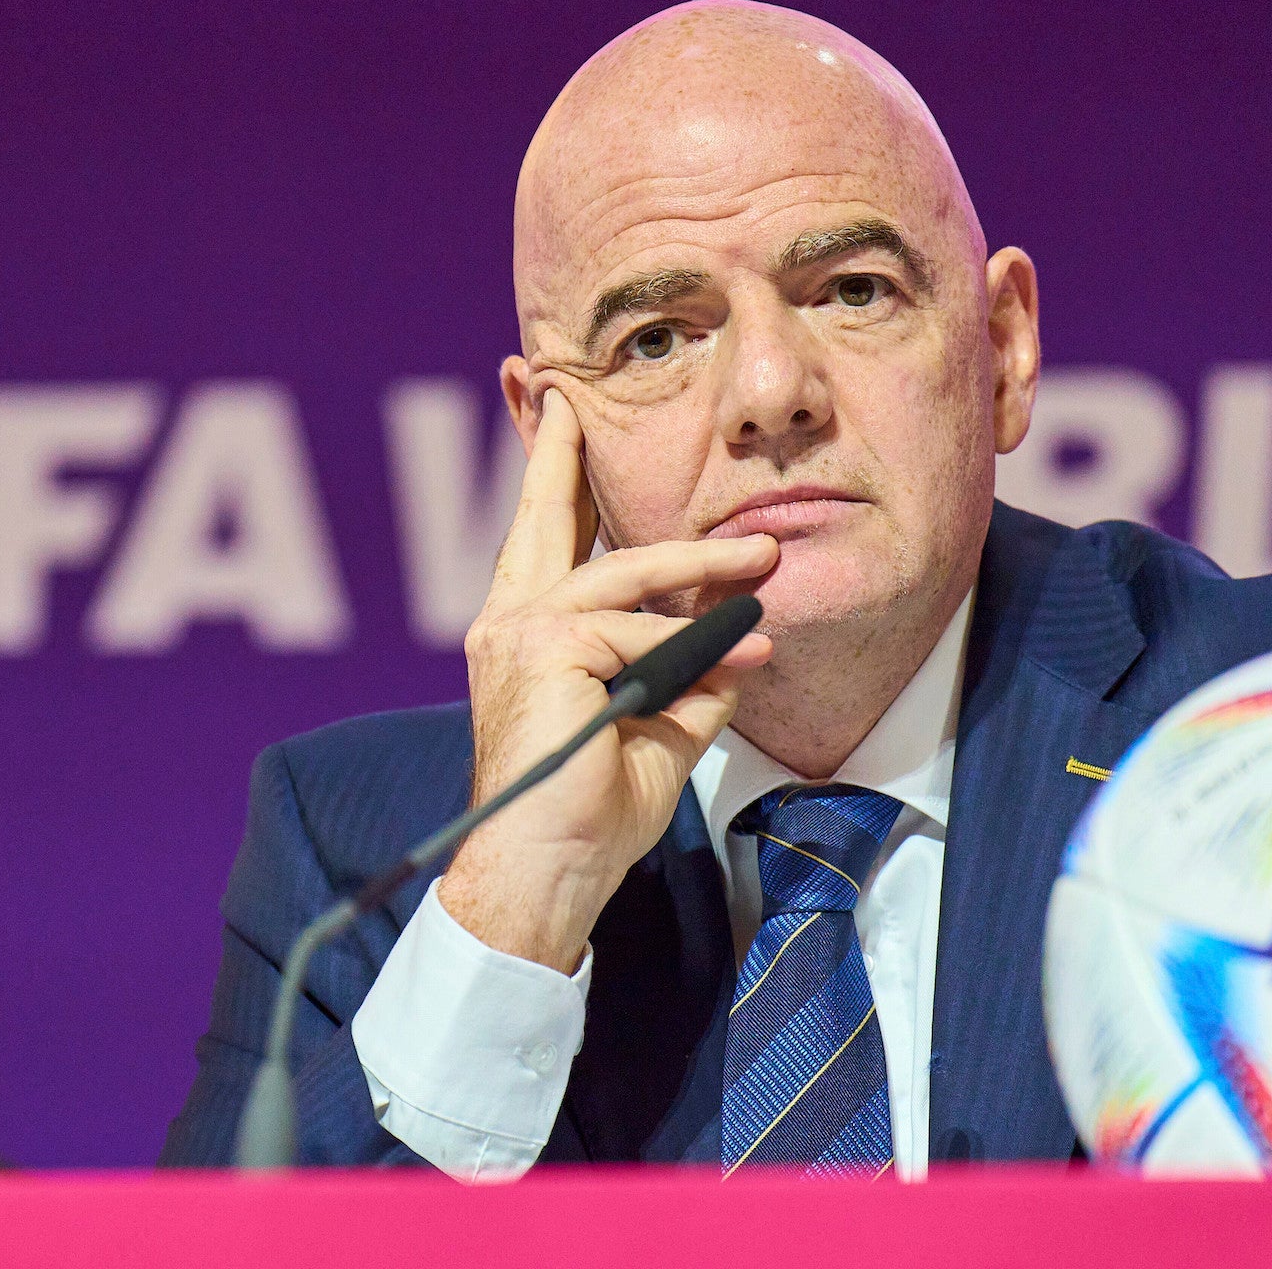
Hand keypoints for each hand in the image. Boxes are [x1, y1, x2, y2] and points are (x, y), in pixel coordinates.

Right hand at [438, 388, 775, 972]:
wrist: (544, 876)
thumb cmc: (589, 814)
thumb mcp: (660, 728)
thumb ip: (688, 674)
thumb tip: (736, 641)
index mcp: (528, 635)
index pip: (548, 541)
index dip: (556, 478)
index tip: (562, 415)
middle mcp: (508, 621)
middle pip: (547, 516)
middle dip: (563, 452)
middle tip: (571, 395)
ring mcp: (516, 631)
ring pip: (624, 572)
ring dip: (701, 565)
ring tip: (763, 562)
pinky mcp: (539, 649)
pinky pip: (635, 630)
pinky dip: (692, 646)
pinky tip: (741, 658)